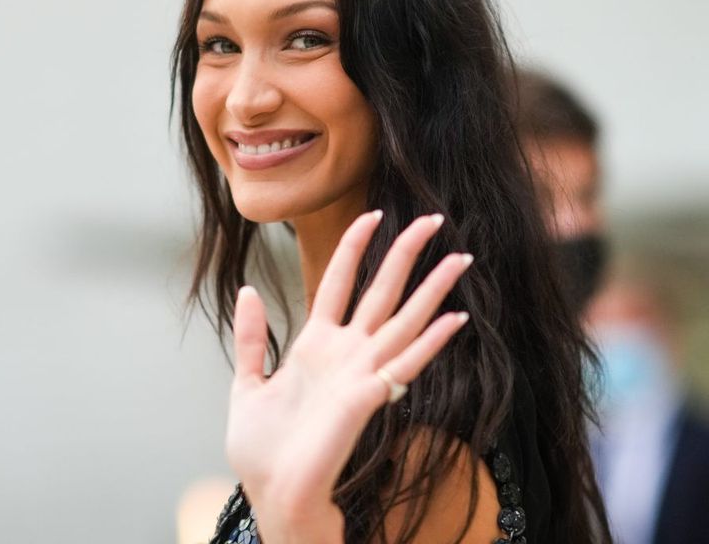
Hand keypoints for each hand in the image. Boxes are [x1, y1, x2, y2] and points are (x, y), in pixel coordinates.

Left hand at [225, 211, 472, 542]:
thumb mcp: (247, 382)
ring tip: (461, 257)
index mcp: (316, 345)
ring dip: (433, 290)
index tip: (371, 214)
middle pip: (383, 292)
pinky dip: (431, 342)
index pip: (340, 282)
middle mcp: (346, 354)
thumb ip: (251, 338)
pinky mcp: (366, 398)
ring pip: (404, 320)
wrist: (272, 493)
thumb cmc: (262, 450)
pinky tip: (456, 318)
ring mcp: (360, 374)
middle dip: (407, 254)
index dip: (355, 247)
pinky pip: (405, 364)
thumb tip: (249, 290)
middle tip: (434, 218)